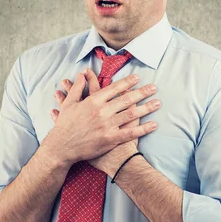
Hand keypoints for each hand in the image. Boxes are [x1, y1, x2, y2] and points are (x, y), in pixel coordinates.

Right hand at [43, 68, 159, 166]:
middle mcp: (102, 111)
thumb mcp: (68, 103)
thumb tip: (82, 74)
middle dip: (142, 92)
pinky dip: (143, 128)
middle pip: (126, 99)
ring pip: (131, 114)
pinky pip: (130, 133)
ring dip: (146, 108)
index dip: (127, 82)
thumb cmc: (65, 125)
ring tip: (158, 102)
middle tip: (154, 87)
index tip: (137, 78)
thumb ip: (77, 88)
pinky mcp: (110, 139)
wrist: (62, 147)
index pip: (114, 88)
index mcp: (93, 101)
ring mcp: (107, 125)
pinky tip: (153, 125)